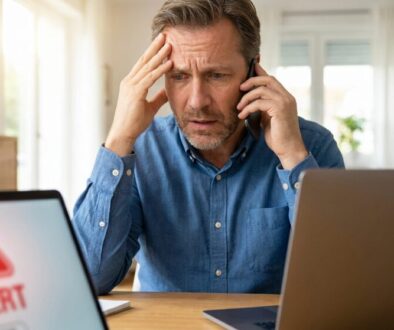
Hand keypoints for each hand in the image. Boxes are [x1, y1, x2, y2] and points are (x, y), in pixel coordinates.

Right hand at [105, 33, 172, 156]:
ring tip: (170, 44)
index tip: (161, 44)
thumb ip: (159, 97)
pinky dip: (160, 70)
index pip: (143, 65)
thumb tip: (168, 90)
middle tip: (165, 35)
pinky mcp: (135, 93)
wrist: (123, 134)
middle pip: (144, 60)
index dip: (152, 53)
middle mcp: (129, 82)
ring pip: (148, 66)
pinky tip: (169, 63)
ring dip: (159, 55)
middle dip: (155, 47)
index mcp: (131, 84)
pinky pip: (150, 78)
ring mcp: (131, 86)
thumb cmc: (134, 122)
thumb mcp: (150, 107)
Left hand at [237, 63, 307, 169]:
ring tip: (239, 107)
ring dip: (247, 98)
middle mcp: (287, 97)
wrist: (289, 149)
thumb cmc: (278, 136)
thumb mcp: (268, 118)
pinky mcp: (280, 109)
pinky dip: (248, 108)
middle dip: (251, 81)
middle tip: (240, 88)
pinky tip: (242, 115)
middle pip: (267, 80)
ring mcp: (285, 102)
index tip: (250, 68)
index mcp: (286, 98)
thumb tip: (252, 101)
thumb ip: (263, 107)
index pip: (272, 80)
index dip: (260, 72)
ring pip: (261, 90)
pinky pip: (259, 103)